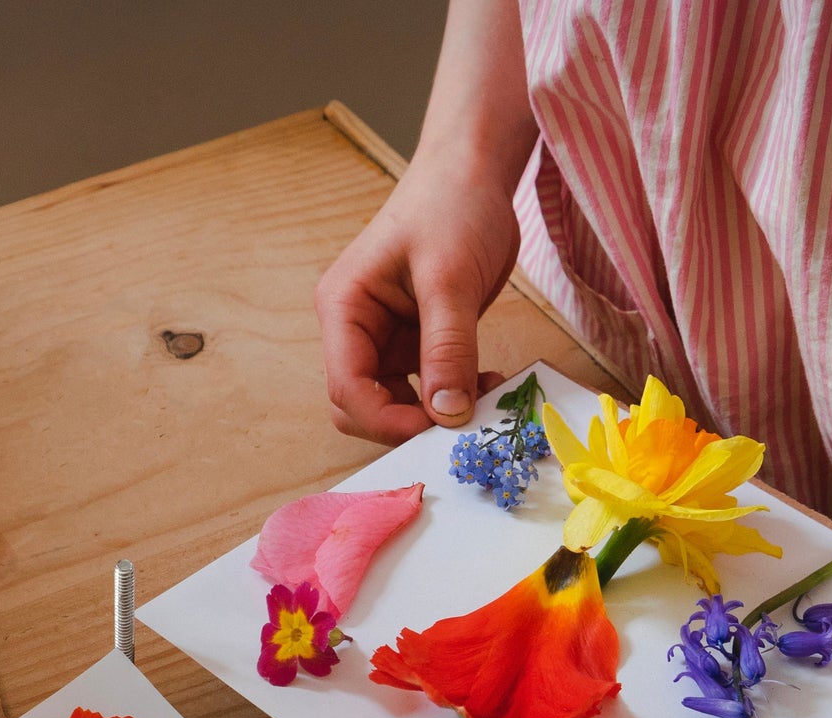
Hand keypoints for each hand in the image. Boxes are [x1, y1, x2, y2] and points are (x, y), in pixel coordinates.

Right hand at [315, 151, 520, 444]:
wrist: (474, 175)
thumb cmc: (451, 207)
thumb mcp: (449, 278)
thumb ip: (447, 348)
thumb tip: (447, 413)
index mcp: (344, 308)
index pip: (346, 389)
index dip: (386, 420)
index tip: (436, 429)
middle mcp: (358, 329)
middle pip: (362, 406)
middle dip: (407, 423)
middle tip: (460, 422)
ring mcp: (388, 339)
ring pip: (398, 404)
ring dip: (437, 414)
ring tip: (483, 399)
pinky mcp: (419, 343)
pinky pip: (429, 390)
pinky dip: (456, 398)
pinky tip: (487, 384)